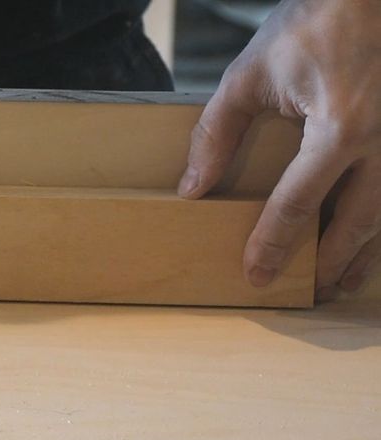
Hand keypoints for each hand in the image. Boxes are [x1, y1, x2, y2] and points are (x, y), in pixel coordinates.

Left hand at [178, 0, 380, 300]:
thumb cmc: (317, 22)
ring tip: (338, 283)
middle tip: (305, 295)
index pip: (298, 204)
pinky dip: (379, 223)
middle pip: (354, 225)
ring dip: (361, 253)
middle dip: (328, 266)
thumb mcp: (252, 75)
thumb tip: (194, 188)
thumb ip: (217, 134)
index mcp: (341, 128)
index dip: (272, 245)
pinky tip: (365, 240)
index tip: (255, 274)